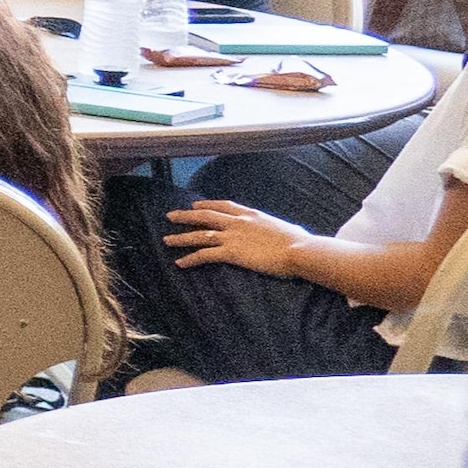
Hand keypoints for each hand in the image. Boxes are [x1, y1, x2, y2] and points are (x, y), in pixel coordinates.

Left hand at [166, 201, 309, 276]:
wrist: (300, 250)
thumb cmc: (301, 242)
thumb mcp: (289, 229)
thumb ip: (282, 229)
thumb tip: (293, 232)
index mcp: (252, 214)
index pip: (225, 206)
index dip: (208, 204)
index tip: (196, 204)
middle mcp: (239, 222)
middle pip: (205, 216)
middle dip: (186, 216)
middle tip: (170, 216)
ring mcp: (233, 236)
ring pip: (200, 234)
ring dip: (181, 237)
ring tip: (166, 240)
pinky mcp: (231, 252)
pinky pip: (204, 255)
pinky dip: (190, 258)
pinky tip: (179, 263)